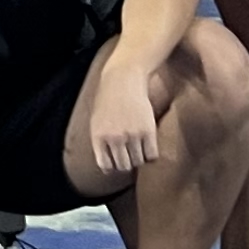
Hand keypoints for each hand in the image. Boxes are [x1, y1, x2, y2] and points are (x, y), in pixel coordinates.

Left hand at [73, 63, 163, 188]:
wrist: (123, 79)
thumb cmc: (108, 99)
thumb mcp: (96, 120)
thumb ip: (100, 142)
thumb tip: (106, 169)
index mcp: (98, 136)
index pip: (105, 165)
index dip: (113, 167)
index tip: (117, 162)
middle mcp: (114, 138)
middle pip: (124, 166)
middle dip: (127, 163)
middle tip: (130, 155)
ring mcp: (131, 136)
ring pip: (139, 162)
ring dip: (139, 158)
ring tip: (139, 147)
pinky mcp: (148, 132)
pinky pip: (152, 156)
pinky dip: (151, 155)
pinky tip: (148, 146)